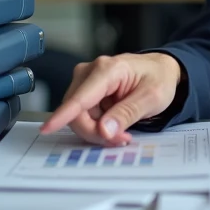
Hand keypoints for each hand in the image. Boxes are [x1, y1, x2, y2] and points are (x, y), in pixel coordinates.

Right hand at [41, 53, 181, 146]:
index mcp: (108, 69)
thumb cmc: (158, 78)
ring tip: (122, 133)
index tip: (47, 127)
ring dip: (97, 131)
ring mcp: (85, 81)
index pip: (81, 97)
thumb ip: (127, 114)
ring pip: (78, 117)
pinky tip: (114, 125)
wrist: (161, 70)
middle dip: (96, 132)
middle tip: (121, 140)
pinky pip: (83, 116)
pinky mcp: (85, 91)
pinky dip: (97, 127)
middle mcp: (91, 71)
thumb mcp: (151, 98)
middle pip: (77, 113)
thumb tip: (104, 130)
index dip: (63, 115)